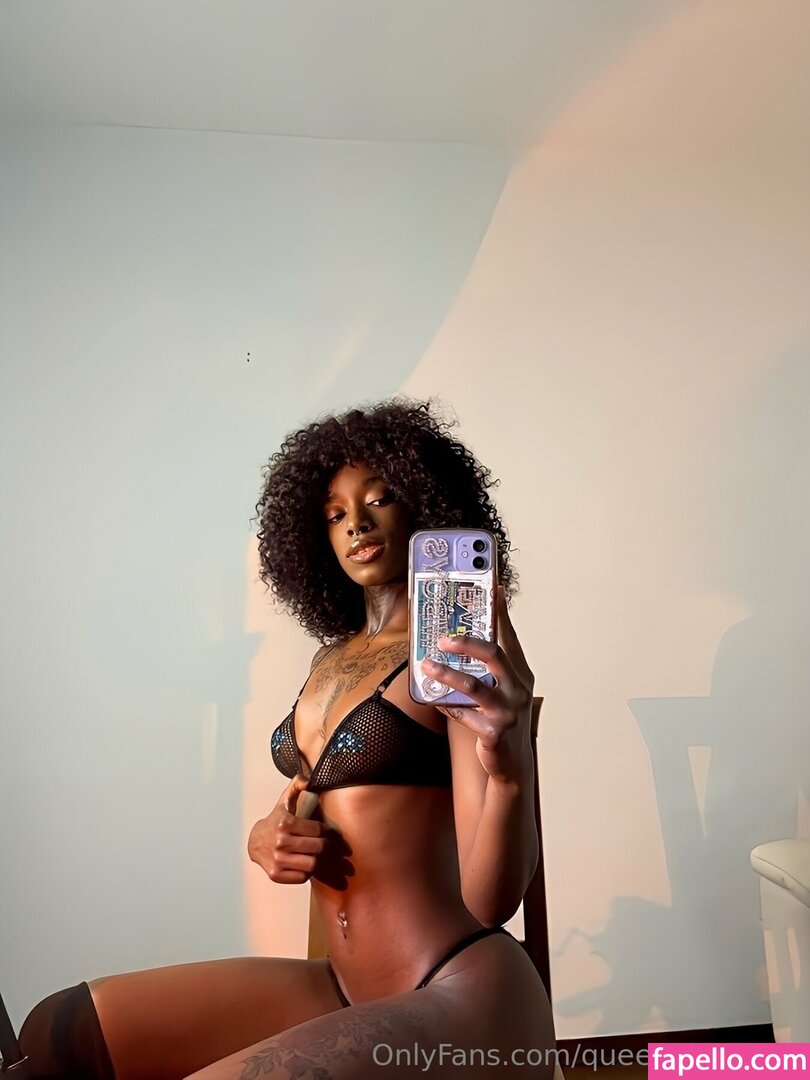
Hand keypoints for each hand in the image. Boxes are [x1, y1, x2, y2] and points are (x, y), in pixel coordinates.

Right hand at [247, 774, 330, 883]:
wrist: (255, 842)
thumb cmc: (276, 821)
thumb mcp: (284, 801)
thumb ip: (297, 785)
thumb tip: (309, 780)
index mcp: (285, 823)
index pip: (318, 830)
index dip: (327, 831)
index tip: (328, 832)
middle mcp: (281, 842)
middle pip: (318, 848)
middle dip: (326, 846)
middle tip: (327, 844)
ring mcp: (278, 860)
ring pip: (313, 864)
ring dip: (318, 859)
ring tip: (317, 854)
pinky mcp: (276, 874)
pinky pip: (303, 877)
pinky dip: (307, 871)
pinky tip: (305, 863)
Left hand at [422, 585, 534, 784]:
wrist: (510, 763)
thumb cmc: (502, 718)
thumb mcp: (501, 688)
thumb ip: (489, 664)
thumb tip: (466, 635)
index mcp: (520, 674)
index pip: (510, 636)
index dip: (501, 612)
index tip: (492, 588)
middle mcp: (518, 690)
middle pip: (494, 655)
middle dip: (467, 642)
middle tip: (442, 638)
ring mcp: (508, 712)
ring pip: (474, 687)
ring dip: (447, 674)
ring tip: (426, 665)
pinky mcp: (494, 734)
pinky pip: (463, 715)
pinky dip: (446, 705)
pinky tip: (433, 698)